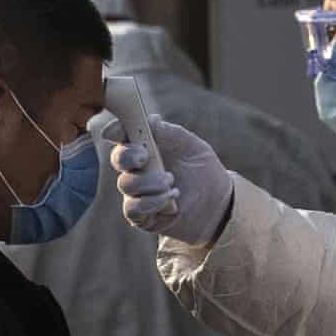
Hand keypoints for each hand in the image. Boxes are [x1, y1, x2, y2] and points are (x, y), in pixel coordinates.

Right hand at [104, 115, 233, 246]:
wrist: (219, 202)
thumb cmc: (202, 169)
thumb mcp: (190, 145)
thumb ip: (168, 132)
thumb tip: (149, 119)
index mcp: (146, 146)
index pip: (123, 135)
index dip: (117, 131)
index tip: (117, 132)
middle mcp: (137, 168)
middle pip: (118, 158)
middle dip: (128, 156)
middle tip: (145, 156)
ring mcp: (137, 192)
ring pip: (126, 184)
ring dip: (150, 181)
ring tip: (171, 181)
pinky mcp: (141, 216)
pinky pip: (133, 209)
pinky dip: (152, 202)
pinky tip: (171, 199)